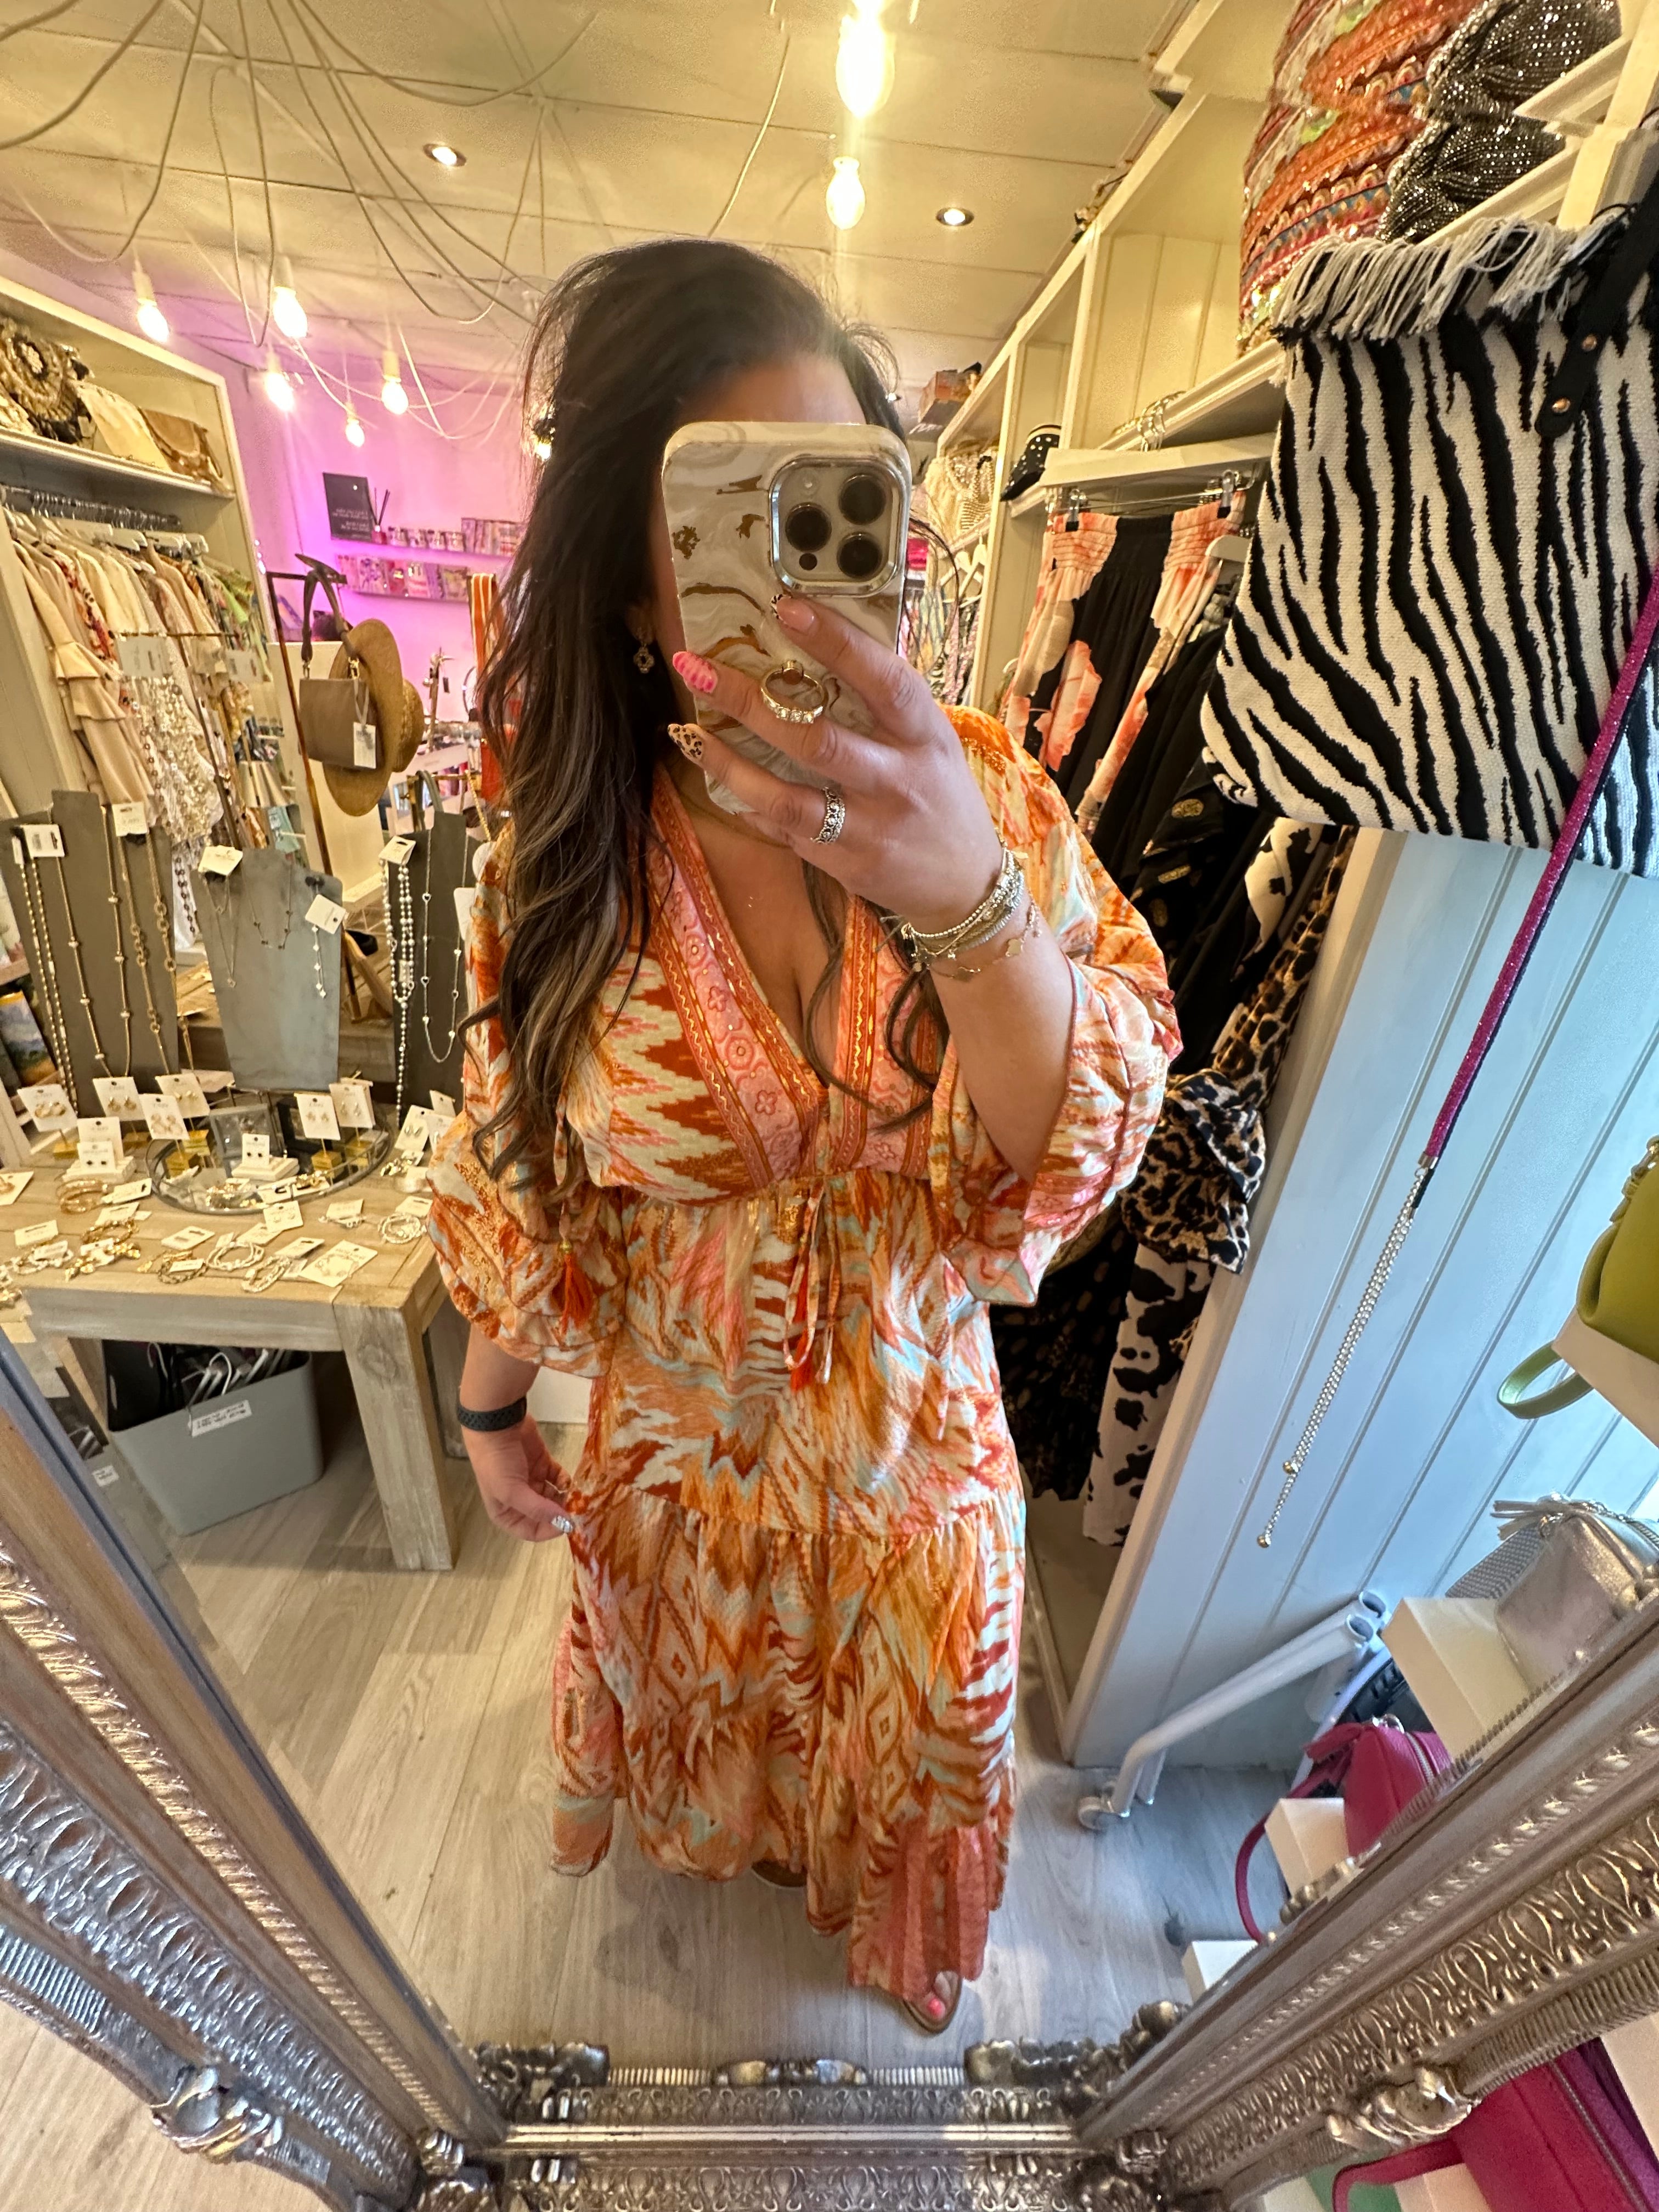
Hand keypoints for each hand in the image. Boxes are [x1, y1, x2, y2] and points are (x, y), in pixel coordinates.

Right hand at [464, 1415, 572, 1542]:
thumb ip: (538, 1509)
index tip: (568, 1524)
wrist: (496, 1424)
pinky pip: (558, 1479)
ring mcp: (532, 1482)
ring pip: (554, 1497)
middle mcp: (519, 1500)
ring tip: (577, 1495)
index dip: (550, 1530)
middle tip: (578, 1509)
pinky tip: (568, 1480)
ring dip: (566, 1498)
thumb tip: (564, 1523)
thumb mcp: (511, 1491)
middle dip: (561, 1513)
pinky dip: (565, 1481)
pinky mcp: (542, 1464)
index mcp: (505, 1512)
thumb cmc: (496, 1462)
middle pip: (546, 1515)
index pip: (531, 1531)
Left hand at [672, 594, 1002, 931]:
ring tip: (690, 733)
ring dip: (731, 763)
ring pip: (788, 796)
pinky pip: (787, 829)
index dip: (836, 642)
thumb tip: (813, 650)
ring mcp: (871, 826)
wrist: (966, 884)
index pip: (883, 680)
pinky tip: (721, 780)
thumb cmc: (940, 796)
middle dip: (749, 701)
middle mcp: (899, 779)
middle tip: (696, 668)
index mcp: (925, 734)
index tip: (786, 607)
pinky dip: (750, 803)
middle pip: (817, 738)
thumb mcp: (929, 741)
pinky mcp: (848, 863)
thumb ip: (884, 704)